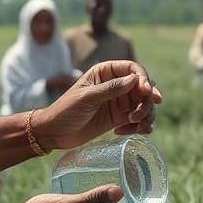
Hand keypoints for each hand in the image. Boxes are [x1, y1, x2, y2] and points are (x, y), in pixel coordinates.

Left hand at [33, 60, 162, 150]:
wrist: (54, 133)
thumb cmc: (66, 110)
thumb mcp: (87, 98)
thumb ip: (110, 89)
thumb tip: (134, 80)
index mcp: (106, 72)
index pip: (133, 69)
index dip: (144, 79)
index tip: (147, 92)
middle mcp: (116, 84)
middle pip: (143, 88)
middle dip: (147, 102)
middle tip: (141, 116)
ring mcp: (119, 102)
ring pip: (144, 105)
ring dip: (145, 116)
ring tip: (135, 126)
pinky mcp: (119, 118)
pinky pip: (139, 120)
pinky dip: (139, 126)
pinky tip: (125, 132)